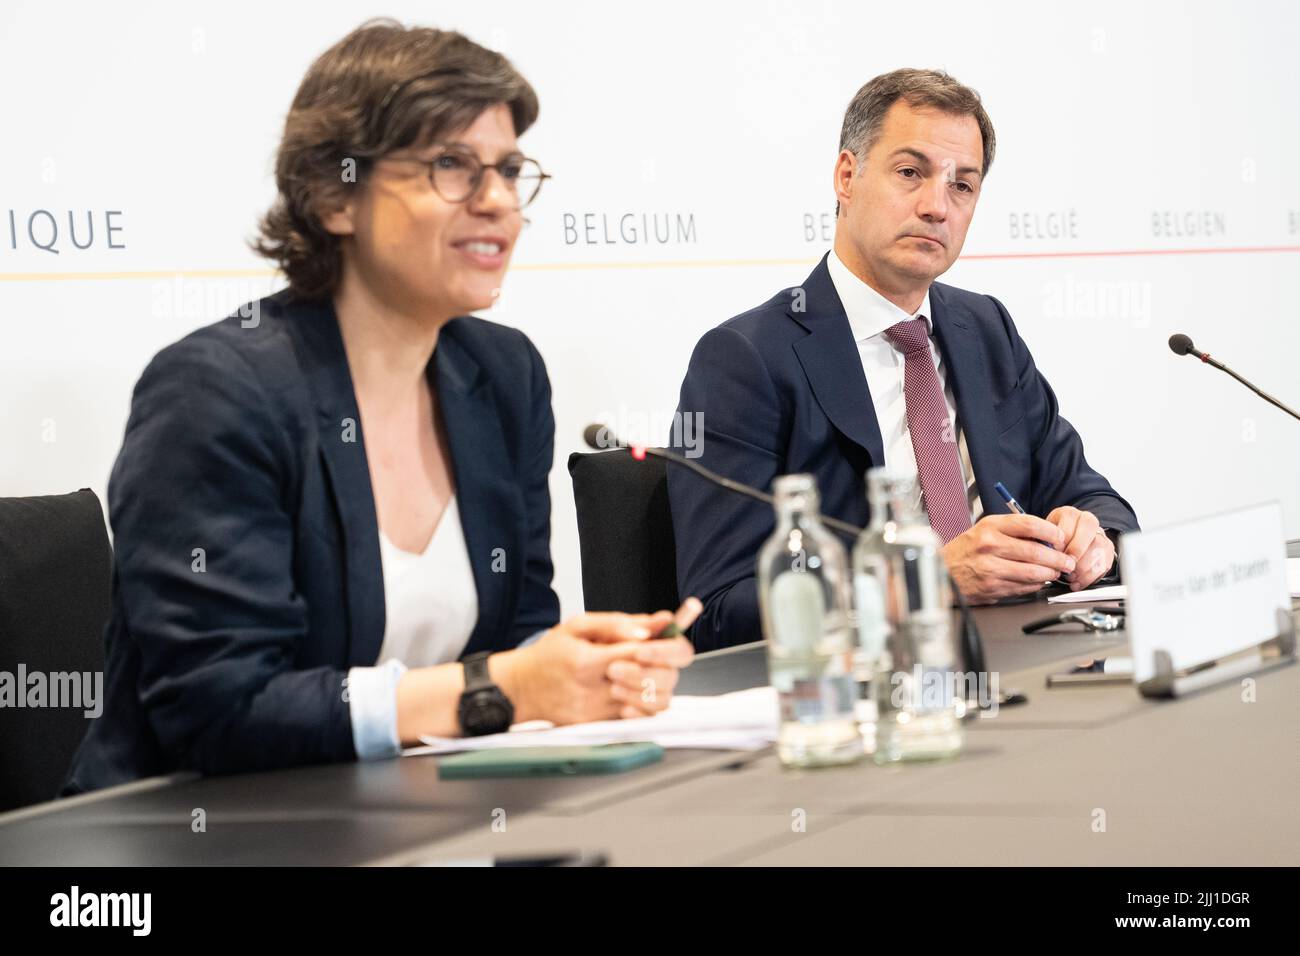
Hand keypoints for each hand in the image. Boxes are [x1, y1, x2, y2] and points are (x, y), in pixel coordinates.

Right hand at [498, 600, 698, 725]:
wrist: (519, 689)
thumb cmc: (548, 655)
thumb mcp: (577, 626)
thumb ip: (618, 623)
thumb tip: (656, 624)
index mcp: (587, 661)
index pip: (642, 653)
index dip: (663, 642)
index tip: (673, 631)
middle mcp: (594, 691)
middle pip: (655, 680)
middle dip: (664, 663)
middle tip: (656, 652)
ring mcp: (598, 713)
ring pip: (654, 703)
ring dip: (658, 684)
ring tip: (645, 670)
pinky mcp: (599, 726)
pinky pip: (639, 718)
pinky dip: (646, 703)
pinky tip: (636, 690)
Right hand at [941, 513, 1075, 604]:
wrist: (942, 571)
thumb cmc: (965, 551)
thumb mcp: (985, 530)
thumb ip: (1013, 532)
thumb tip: (1046, 538)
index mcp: (990, 527)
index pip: (1029, 524)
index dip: (1051, 531)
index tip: (1060, 538)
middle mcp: (990, 545)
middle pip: (1036, 550)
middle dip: (1058, 558)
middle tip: (1067, 561)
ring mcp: (990, 567)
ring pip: (1033, 572)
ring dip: (1050, 573)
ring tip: (1055, 572)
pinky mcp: (992, 587)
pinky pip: (1023, 587)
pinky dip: (1036, 585)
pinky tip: (1037, 581)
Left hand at [1046, 506, 1114, 590]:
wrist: (1069, 542)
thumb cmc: (1053, 540)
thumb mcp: (1044, 536)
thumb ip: (1044, 541)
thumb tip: (1043, 552)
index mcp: (1069, 514)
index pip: (1069, 526)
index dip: (1061, 543)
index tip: (1054, 554)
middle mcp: (1087, 521)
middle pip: (1089, 534)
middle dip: (1076, 554)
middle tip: (1065, 566)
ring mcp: (1100, 535)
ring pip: (1098, 550)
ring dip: (1083, 568)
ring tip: (1070, 577)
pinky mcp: (1108, 551)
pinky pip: (1103, 565)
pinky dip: (1089, 577)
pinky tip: (1077, 582)